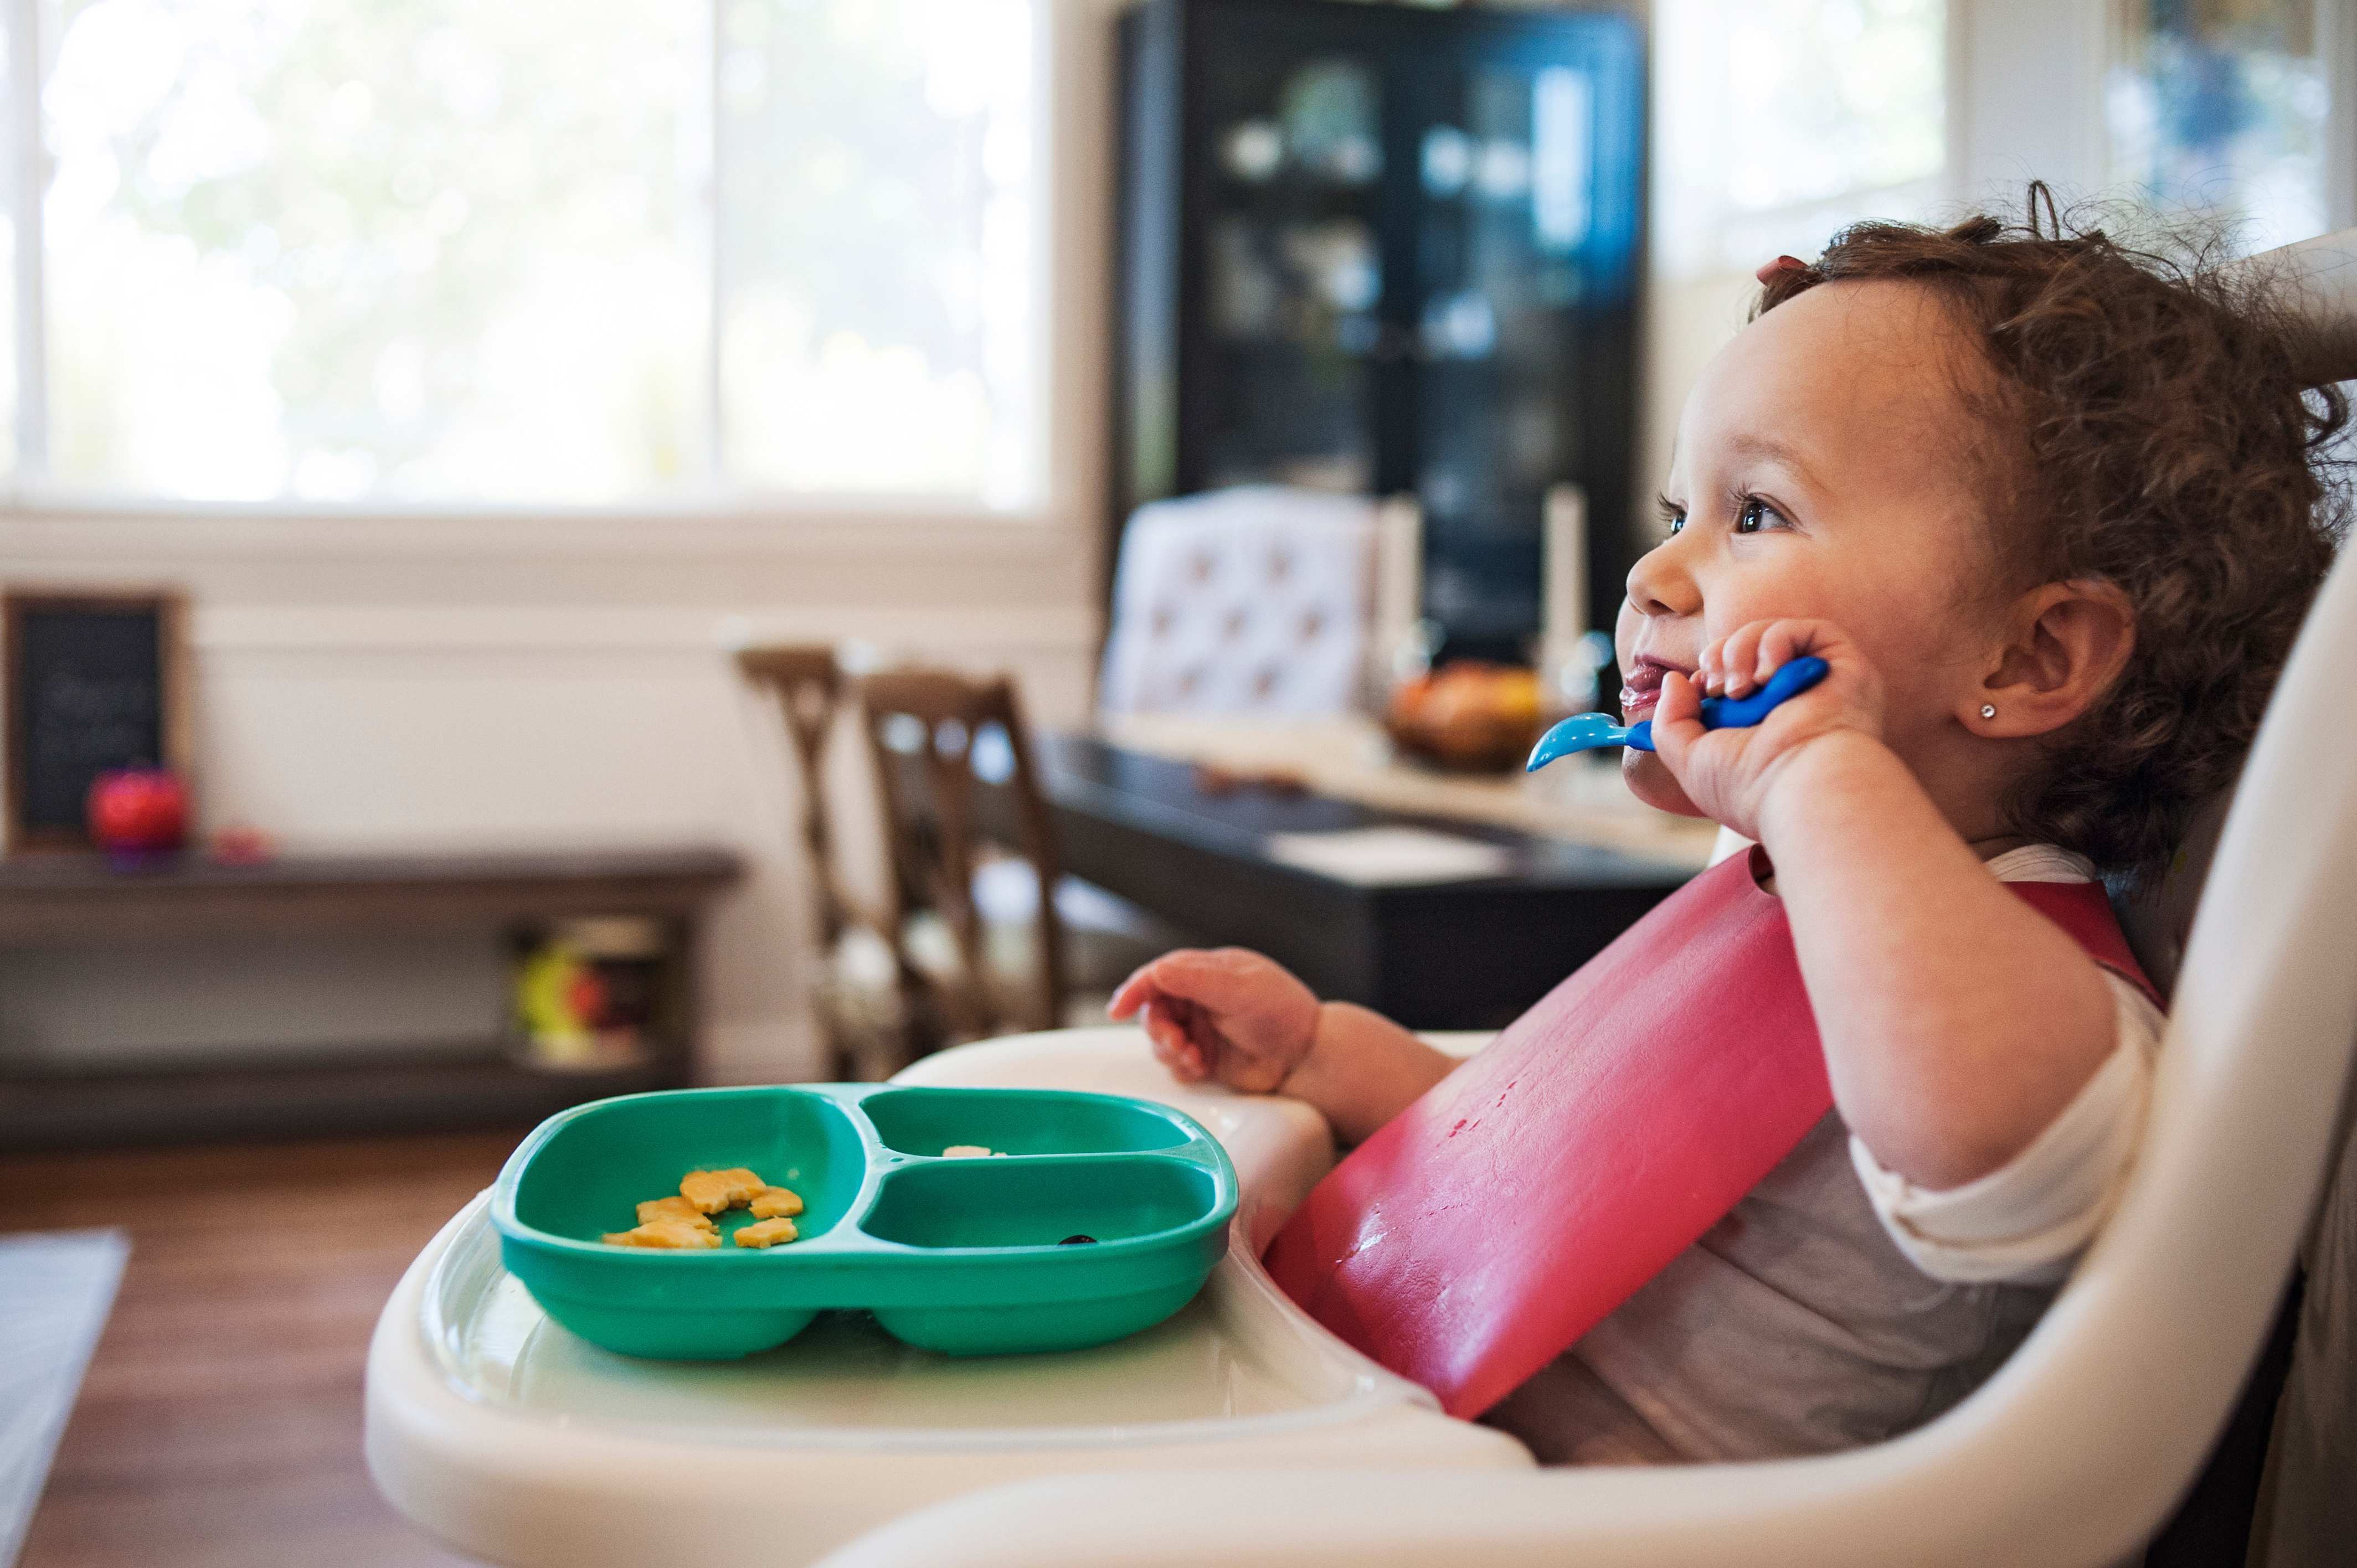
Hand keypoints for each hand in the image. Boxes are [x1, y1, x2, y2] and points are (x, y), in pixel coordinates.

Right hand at [1107, 948, 1321, 1091]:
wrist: (1307, 1059)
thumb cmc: (1284, 1014)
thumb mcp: (1241, 989)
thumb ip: (1197, 979)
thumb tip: (1157, 970)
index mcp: (1208, 971)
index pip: (1159, 975)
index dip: (1135, 990)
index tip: (1118, 1009)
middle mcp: (1200, 998)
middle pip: (1154, 1010)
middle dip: (1158, 1028)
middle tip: (1176, 1042)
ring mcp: (1201, 1028)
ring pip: (1160, 1039)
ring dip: (1170, 1050)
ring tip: (1193, 1057)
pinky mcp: (1204, 1056)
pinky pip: (1175, 1063)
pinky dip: (1181, 1067)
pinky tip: (1200, 1067)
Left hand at [1651, 618, 1885, 841]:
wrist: (1799, 787)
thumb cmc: (1749, 785)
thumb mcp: (1690, 759)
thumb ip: (1671, 720)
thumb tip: (1675, 680)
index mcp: (1763, 724)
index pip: (1731, 674)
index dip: (1709, 670)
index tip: (1700, 690)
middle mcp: (1793, 701)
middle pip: (1747, 648)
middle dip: (1720, 657)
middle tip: (1719, 688)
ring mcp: (1820, 682)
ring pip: (1769, 635)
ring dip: (1741, 651)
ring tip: (1743, 688)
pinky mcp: (1844, 665)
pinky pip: (1805, 629)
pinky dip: (1775, 642)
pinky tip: (1769, 677)